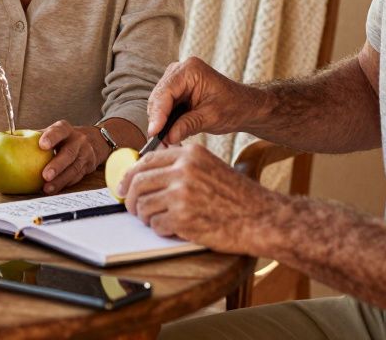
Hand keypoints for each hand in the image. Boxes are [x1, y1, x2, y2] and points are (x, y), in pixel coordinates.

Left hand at [37, 120, 106, 194]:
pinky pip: (76, 177)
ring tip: (47, 188)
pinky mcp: (87, 167)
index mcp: (65, 129)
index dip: (51, 137)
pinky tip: (54, 190)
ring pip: (74, 168)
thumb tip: (6, 137)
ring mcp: (85, 154)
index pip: (59, 130)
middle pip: (69, 152)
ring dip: (60, 180)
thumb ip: (35, 135)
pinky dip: (65, 184)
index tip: (42, 145)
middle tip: (45, 175)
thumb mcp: (53, 132)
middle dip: (57, 164)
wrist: (94, 141)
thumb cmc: (63, 138)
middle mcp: (77, 140)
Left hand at [118, 144, 273, 252]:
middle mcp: (183, 170)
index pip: (146, 160)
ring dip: (146, 217)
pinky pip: (156, 225)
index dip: (130, 175)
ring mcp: (182, 194)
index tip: (124, 186)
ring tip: (159, 221)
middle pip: (138, 182)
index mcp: (189, 154)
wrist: (261, 217)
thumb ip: (181, 166)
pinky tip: (174, 229)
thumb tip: (147, 174)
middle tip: (132, 208)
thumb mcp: (210, 167)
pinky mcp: (182, 218)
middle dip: (131, 198)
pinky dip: (161, 230)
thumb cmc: (238, 196)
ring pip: (143, 205)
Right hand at [147, 57, 258, 144]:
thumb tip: (167, 138)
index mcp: (190, 70)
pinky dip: (165, 120)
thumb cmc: (233, 107)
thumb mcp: (211, 118)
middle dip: (157, 120)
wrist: (244, 106)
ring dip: (160, 122)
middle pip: (158, 97)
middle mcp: (180, 70)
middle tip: (158, 143)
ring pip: (158, 103)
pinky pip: (164, 106)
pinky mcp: (176, 90)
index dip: (158, 114)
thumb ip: (188, 125)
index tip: (154, 133)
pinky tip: (168, 134)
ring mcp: (176, 79)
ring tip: (163, 142)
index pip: (165, 92)